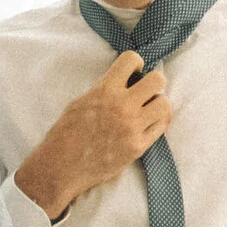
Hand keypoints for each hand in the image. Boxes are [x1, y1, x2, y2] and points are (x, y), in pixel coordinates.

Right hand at [13, 52, 171, 220]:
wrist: (61, 166)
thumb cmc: (66, 133)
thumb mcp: (80, 101)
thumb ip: (105, 89)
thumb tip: (126, 81)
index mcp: (104, 91)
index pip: (131, 59)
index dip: (135, 63)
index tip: (133, 72)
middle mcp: (122, 106)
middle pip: (158, 80)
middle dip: (153, 83)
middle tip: (145, 91)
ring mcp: (132, 127)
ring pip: (164, 104)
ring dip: (157, 104)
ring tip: (147, 110)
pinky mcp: (138, 146)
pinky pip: (161, 127)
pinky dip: (156, 123)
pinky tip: (147, 124)